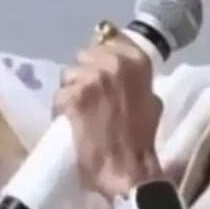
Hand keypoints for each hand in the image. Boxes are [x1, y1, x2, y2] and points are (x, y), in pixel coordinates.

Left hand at [55, 32, 165, 199]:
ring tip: (80, 112)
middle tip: (90, 97)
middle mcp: (113, 63)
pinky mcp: (73, 97)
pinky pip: (59, 96)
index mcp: (136, 61)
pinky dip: (61, 109)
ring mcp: (91, 78)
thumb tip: (122, 72)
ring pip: (68, 75)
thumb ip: (135, 80)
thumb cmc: (141, 139)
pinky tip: (71, 122)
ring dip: (71, 91)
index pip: (109, 39)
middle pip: (84, 56)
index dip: (101, 56)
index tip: (99, 69)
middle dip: (84, 74)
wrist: (128, 169)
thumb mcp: (150, 101)